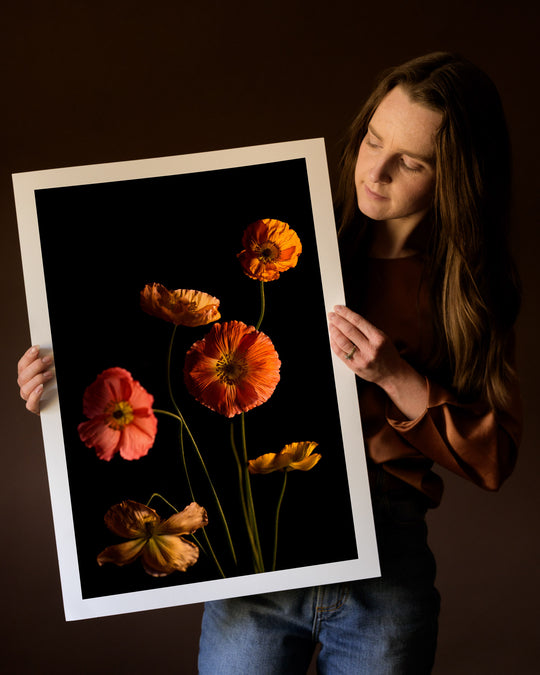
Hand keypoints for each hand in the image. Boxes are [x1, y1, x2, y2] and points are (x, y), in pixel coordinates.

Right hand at [17, 346, 53, 414]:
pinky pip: (30, 404)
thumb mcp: (54, 372)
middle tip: (48, 359)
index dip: (28, 356)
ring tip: (49, 374)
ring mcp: (30, 398)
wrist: (64, 402)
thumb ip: (50, 364)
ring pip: (25, 389)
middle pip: (23, 376)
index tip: (37, 348)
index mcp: (27, 376)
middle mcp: (26, 386)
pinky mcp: (36, 408)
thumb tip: (51, 353)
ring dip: (37, 379)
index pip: (22, 365)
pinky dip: (35, 395)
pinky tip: (41, 388)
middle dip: (36, 366)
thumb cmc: (58, 384)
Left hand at [328, 305, 426, 419]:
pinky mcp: (354, 367)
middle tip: (332, 315)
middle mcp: (370, 349)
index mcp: (378, 338)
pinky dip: (334, 343)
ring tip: (331, 325)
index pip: (358, 321)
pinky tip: (332, 337)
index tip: (339, 308)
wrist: (392, 374)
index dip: (346, 313)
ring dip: (334, 331)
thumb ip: (366, 329)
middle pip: (349, 330)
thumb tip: (347, 318)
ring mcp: (361, 359)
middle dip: (338, 320)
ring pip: (342, 342)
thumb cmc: (387, 354)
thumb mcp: (382, 337)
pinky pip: (340, 353)